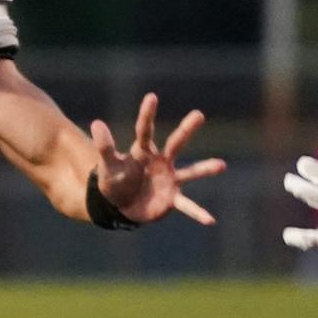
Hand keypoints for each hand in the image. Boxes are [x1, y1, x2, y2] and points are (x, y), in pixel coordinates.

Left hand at [89, 93, 225, 225]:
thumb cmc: (115, 180)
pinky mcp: (172, 199)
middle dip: (186, 130)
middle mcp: (161, 161)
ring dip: (205, 169)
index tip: (151, 97)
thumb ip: (105, 147)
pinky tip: (210, 220)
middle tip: (199, 115)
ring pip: (190, 172)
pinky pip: (187, 206)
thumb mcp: (108, 165)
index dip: (147, 115)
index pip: (145, 130)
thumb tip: (96, 123)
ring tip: (221, 165)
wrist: (119, 205)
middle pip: (175, 143)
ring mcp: (170, 179)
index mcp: (143, 151)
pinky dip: (198, 213)